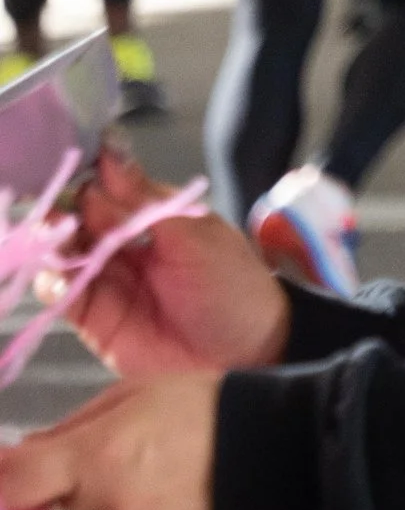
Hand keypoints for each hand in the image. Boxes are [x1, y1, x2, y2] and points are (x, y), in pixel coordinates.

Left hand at [0, 377, 220, 509]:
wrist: (275, 455)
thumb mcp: (135, 393)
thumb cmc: (202, 409)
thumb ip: (70, 430)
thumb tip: (20, 460)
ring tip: (149, 493)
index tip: (12, 475)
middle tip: (115, 467)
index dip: (1, 480)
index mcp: (96, 457)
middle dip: (66, 492)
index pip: (9, 482)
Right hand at [62, 146, 288, 380]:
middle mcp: (122, 244)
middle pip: (79, 221)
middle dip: (64, 212)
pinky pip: (63, 296)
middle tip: (58, 213)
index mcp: (151, 216)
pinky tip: (57, 276)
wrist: (246, 353)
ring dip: (54, 245)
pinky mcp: (96, 320)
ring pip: (65, 255)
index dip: (88, 179)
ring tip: (55, 240)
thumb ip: (145, 203)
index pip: (108, 189)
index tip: (72, 172)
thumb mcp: (194, 235)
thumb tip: (108, 156)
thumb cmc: (231, 285)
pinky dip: (53, 283)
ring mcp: (107, 281)